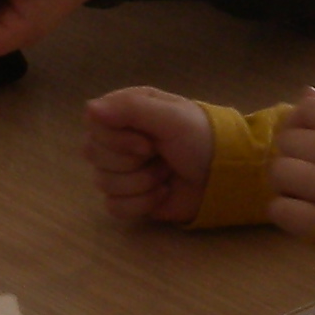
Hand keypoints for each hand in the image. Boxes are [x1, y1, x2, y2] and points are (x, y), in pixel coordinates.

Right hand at [83, 87, 214, 225]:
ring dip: (141, 182)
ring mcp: (123, 170)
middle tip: (159, 156)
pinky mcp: (130, 197)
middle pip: (93, 154)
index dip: (115, 138)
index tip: (146, 142)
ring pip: (103, 182)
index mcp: (127, 112)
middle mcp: (120, 139)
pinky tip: (163, 193)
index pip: (93, 124)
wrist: (226, 178)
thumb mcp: (171, 117)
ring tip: (166, 174)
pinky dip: (141, 203)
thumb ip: (130, 109)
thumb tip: (88, 108)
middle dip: (130, 162)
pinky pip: (114, 207)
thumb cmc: (202, 138)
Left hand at [264, 90, 314, 237]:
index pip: (310, 109)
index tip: (307, 136)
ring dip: (286, 182)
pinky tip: (303, 214)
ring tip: (302, 192)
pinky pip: (280, 209)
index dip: (300, 121)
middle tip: (306, 168)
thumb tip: (306, 93)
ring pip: (280, 171)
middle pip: (290, 140)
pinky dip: (286, 212)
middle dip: (293, 153)